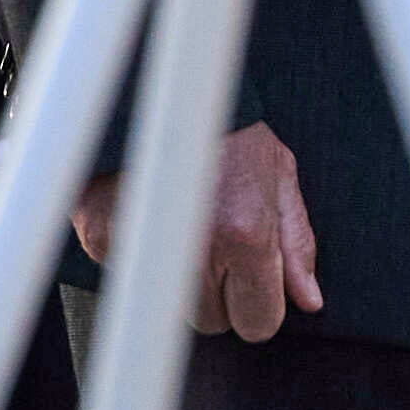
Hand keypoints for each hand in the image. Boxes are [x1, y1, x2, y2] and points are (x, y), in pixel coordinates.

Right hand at [75, 116, 318, 336]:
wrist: (154, 85)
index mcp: (245, 234)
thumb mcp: (278, 174)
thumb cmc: (226, 127)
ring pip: (170, 305)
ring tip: (185, 222)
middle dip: (219, 291)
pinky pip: (128, 276)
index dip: (260, 303)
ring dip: (180, 277)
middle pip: (212, 321)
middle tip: (217, 238)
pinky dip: (140, 253)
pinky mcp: (101, 239)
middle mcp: (192, 247)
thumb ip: (295, 243)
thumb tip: (308, 299)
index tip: (253, 279)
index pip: (258, 324)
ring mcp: (143, 246)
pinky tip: (150, 212)